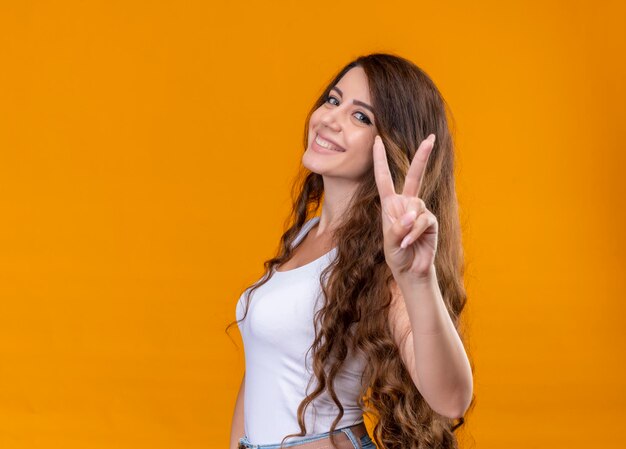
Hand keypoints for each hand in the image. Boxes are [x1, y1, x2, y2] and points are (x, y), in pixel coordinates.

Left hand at [373, 133, 438, 281]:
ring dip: (407, 226)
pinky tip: (409, 243)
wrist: (410, 270)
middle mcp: (406, 203)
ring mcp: (420, 211)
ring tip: (403, 242)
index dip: (380, 159)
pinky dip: (414, 232)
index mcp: (390, 204)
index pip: (384, 177)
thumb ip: (398, 227)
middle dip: (422, 157)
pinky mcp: (430, 222)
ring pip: (415, 208)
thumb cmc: (396, 254)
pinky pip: (423, 221)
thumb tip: (412, 214)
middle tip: (431, 138)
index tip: (377, 140)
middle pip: (414, 176)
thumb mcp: (389, 240)